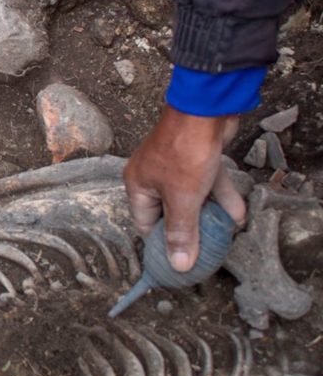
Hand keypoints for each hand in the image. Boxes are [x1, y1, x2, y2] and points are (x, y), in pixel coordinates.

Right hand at [123, 106, 245, 271]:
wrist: (206, 111)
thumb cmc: (185, 151)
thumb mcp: (183, 198)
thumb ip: (182, 232)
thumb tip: (178, 264)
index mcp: (138, 186)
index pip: (146, 224)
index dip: (163, 245)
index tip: (181, 262)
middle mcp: (153, 177)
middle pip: (171, 213)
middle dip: (192, 230)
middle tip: (206, 251)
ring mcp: (175, 168)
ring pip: (192, 199)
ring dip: (210, 215)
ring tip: (226, 234)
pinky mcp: (196, 159)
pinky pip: (206, 185)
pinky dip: (220, 198)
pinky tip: (237, 213)